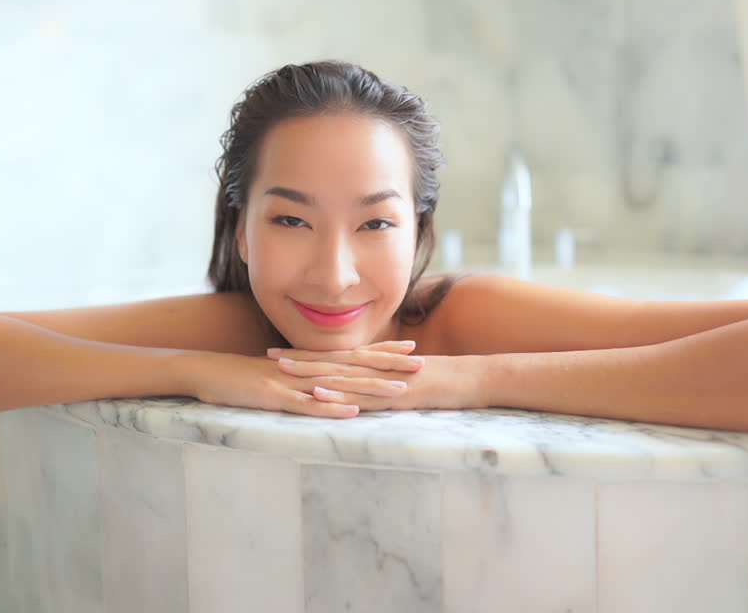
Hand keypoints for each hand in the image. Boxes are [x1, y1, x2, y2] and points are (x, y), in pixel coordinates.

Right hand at [185, 341, 414, 418]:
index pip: (352, 354)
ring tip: (400, 391)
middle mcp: (305, 368)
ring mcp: (291, 382)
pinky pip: (307, 404)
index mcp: (308, 362)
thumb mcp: (278, 376)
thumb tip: (326, 384)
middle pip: (353, 365)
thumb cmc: (239, 377)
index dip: (382, 352)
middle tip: (421, 364)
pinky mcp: (274, 398)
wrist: (204, 371)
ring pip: (337, 384)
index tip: (410, 349)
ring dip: (369, 387)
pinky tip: (353, 411)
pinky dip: (330, 408)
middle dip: (388, 365)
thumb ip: (303, 377)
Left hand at [269, 344, 486, 412]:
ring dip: (310, 372)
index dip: (312, 355)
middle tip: (268, 355)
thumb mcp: (415, 383)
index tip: (285, 352)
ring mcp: (386, 380)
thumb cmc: (452, 384)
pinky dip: (339, 393)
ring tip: (281, 369)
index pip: (340, 358)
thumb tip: (377, 393)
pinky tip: (317, 392)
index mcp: (382, 366)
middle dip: (301, 359)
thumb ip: (393, 386)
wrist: (479, 379)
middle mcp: (379, 369)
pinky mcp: (396, 395)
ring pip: (341, 375)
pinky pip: (362, 395)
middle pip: (333, 362)